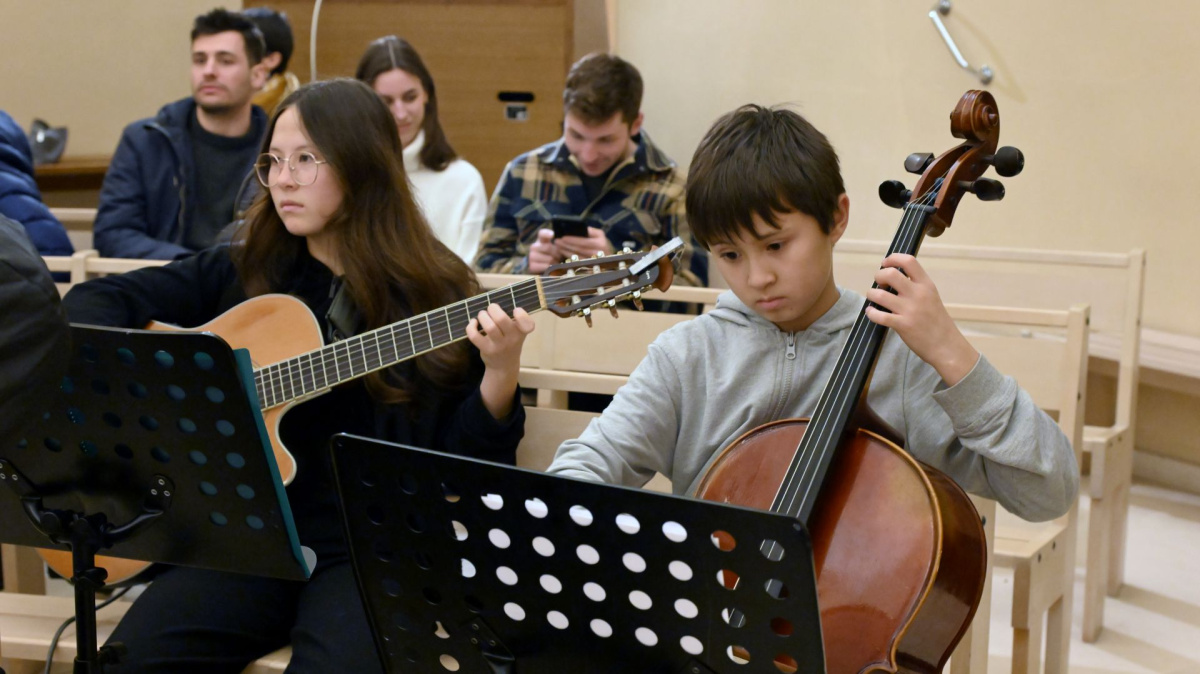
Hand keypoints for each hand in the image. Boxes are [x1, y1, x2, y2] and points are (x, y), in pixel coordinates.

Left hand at [466, 304, 535, 418]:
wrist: (504, 366)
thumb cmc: (510, 340)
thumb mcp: (517, 329)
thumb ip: (514, 312)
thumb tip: (509, 285)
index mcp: (522, 331)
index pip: (527, 324)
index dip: (521, 314)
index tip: (515, 310)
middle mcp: (513, 339)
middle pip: (502, 319)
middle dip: (493, 308)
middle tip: (491, 308)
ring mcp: (500, 346)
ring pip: (489, 327)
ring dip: (482, 316)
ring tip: (482, 315)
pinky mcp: (487, 350)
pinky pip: (475, 336)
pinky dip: (471, 326)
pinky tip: (473, 323)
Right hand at [527, 229, 561, 272]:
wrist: (541, 268)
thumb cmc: (550, 256)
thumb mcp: (554, 248)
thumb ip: (556, 242)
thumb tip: (551, 234)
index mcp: (540, 240)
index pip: (542, 234)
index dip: (547, 233)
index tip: (552, 235)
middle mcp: (533, 247)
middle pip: (548, 247)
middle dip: (557, 254)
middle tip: (558, 257)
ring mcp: (531, 256)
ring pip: (549, 259)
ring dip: (555, 262)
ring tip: (554, 262)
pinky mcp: (532, 266)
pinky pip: (546, 266)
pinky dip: (551, 268)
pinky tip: (550, 267)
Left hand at [555, 226, 613, 259]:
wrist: (611, 257)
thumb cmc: (600, 243)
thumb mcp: (598, 235)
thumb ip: (588, 231)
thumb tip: (572, 229)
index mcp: (601, 242)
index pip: (584, 241)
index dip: (572, 239)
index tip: (563, 237)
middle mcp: (600, 252)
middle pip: (579, 249)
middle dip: (566, 245)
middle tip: (557, 241)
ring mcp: (596, 261)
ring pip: (578, 256)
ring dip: (566, 251)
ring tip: (558, 246)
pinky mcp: (592, 267)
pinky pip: (578, 262)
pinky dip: (570, 257)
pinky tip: (563, 252)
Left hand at [863, 254, 978, 385]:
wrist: (946, 346)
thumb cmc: (937, 321)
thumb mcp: (931, 296)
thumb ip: (916, 285)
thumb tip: (893, 276)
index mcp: (926, 285)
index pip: (908, 261)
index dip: (892, 258)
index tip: (885, 263)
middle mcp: (918, 294)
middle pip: (890, 274)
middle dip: (878, 276)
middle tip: (879, 284)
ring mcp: (910, 310)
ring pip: (879, 294)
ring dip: (871, 294)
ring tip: (874, 298)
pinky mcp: (902, 325)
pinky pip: (879, 315)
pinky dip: (871, 312)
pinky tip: (871, 312)